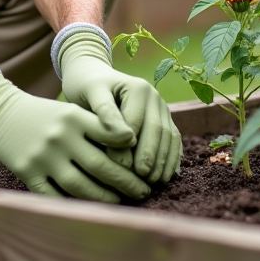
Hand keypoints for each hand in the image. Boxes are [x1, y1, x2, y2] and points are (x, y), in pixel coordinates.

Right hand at [0, 70, 150, 202]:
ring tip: (121, 201)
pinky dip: (74, 205)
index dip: (132, 154)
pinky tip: (90, 208)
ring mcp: (43, 157)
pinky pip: (55, 196)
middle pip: (101, 166)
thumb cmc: (44, 114)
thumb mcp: (71, 111)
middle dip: (126, 182)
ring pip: (80, 186)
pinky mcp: (28, 173)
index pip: (111, 136)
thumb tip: (132, 144)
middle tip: (144, 191)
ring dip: (105, 198)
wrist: (1, 112)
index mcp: (74, 116)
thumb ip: (98, 126)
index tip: (146, 166)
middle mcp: (60, 136)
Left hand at [56, 28, 181, 184]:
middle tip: (141, 179)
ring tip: (153, 183)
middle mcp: (154, 96)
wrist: (92, 77)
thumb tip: (126, 139)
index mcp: (138, 88)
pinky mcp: (164, 120)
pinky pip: (172, 141)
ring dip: (163, 161)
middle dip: (151, 157)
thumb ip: (106, 112)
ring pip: (168, 137)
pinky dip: (170, 159)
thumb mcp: (91, 94)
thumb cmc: (87, 87)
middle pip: (157, 130)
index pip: (135, 123)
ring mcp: (162, 108)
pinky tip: (164, 177)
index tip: (120, 169)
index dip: (129, 147)